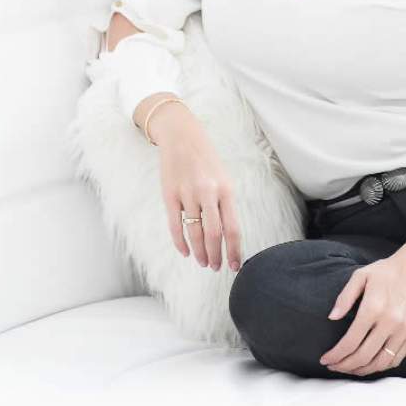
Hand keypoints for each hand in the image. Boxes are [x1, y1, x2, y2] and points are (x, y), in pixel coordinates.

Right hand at [158, 124, 242, 272]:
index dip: (234, 251)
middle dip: (216, 256)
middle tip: (216, 268)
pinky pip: (175, 225)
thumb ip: (225, 205)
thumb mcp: (223, 179)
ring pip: (194, 232)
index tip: (235, 266)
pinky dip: (180, 242)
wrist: (182, 137)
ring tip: (203, 263)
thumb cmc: (206, 161)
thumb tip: (228, 236)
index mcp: (225, 190)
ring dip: (199, 252)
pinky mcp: (169, 195)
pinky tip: (185, 252)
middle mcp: (207, 192)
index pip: (232, 228)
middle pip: (213, 234)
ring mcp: (187, 194)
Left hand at [318, 253, 405, 376]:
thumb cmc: (387, 271)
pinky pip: (395, 359)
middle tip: (334, 366)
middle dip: (344, 366)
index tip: (325, 359)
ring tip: (349, 368)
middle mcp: (390, 322)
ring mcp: (404, 331)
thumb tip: (332, 317)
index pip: (350, 341)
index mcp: (373, 308)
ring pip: (380, 363)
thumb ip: (344, 297)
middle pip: (363, 356)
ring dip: (362, 370)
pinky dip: (380, 367)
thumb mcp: (361, 276)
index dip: (335, 355)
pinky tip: (369, 364)